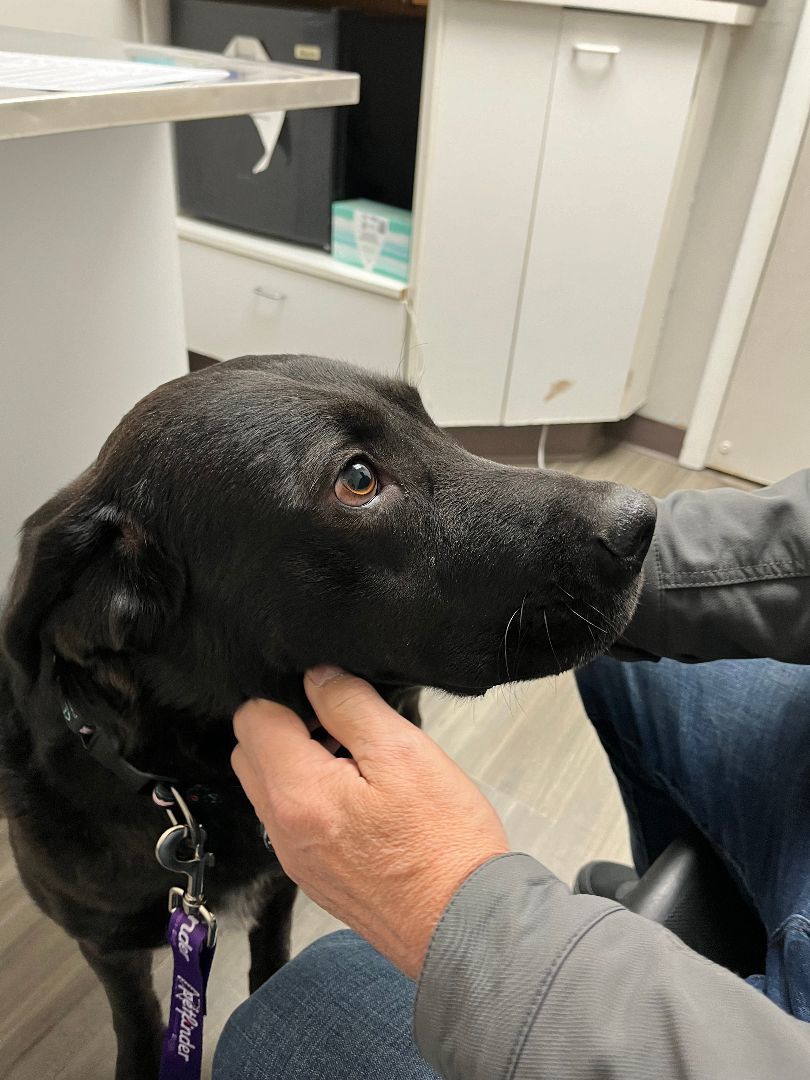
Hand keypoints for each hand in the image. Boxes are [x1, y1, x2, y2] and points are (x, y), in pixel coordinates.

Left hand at [232, 667, 509, 978]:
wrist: (467, 928)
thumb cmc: (443, 840)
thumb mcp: (404, 752)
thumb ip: (351, 706)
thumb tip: (317, 676)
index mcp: (297, 793)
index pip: (252, 718)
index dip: (288, 695)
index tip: (331, 700)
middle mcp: (282, 830)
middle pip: (251, 754)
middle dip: (284, 729)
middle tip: (343, 728)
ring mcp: (296, 860)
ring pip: (270, 790)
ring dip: (298, 764)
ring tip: (358, 763)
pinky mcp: (315, 878)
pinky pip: (292, 822)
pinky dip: (312, 799)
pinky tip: (362, 801)